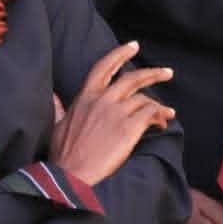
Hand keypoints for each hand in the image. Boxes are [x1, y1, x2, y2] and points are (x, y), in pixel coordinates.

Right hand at [49, 41, 175, 184]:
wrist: (71, 177)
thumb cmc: (62, 157)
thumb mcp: (57, 127)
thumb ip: (58, 108)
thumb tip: (54, 96)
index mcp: (85, 97)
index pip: (104, 66)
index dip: (120, 54)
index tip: (133, 46)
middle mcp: (102, 100)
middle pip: (132, 78)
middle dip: (152, 74)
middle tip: (167, 72)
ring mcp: (116, 113)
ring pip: (144, 99)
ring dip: (159, 105)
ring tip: (168, 112)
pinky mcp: (129, 128)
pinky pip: (151, 114)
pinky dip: (160, 116)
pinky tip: (164, 122)